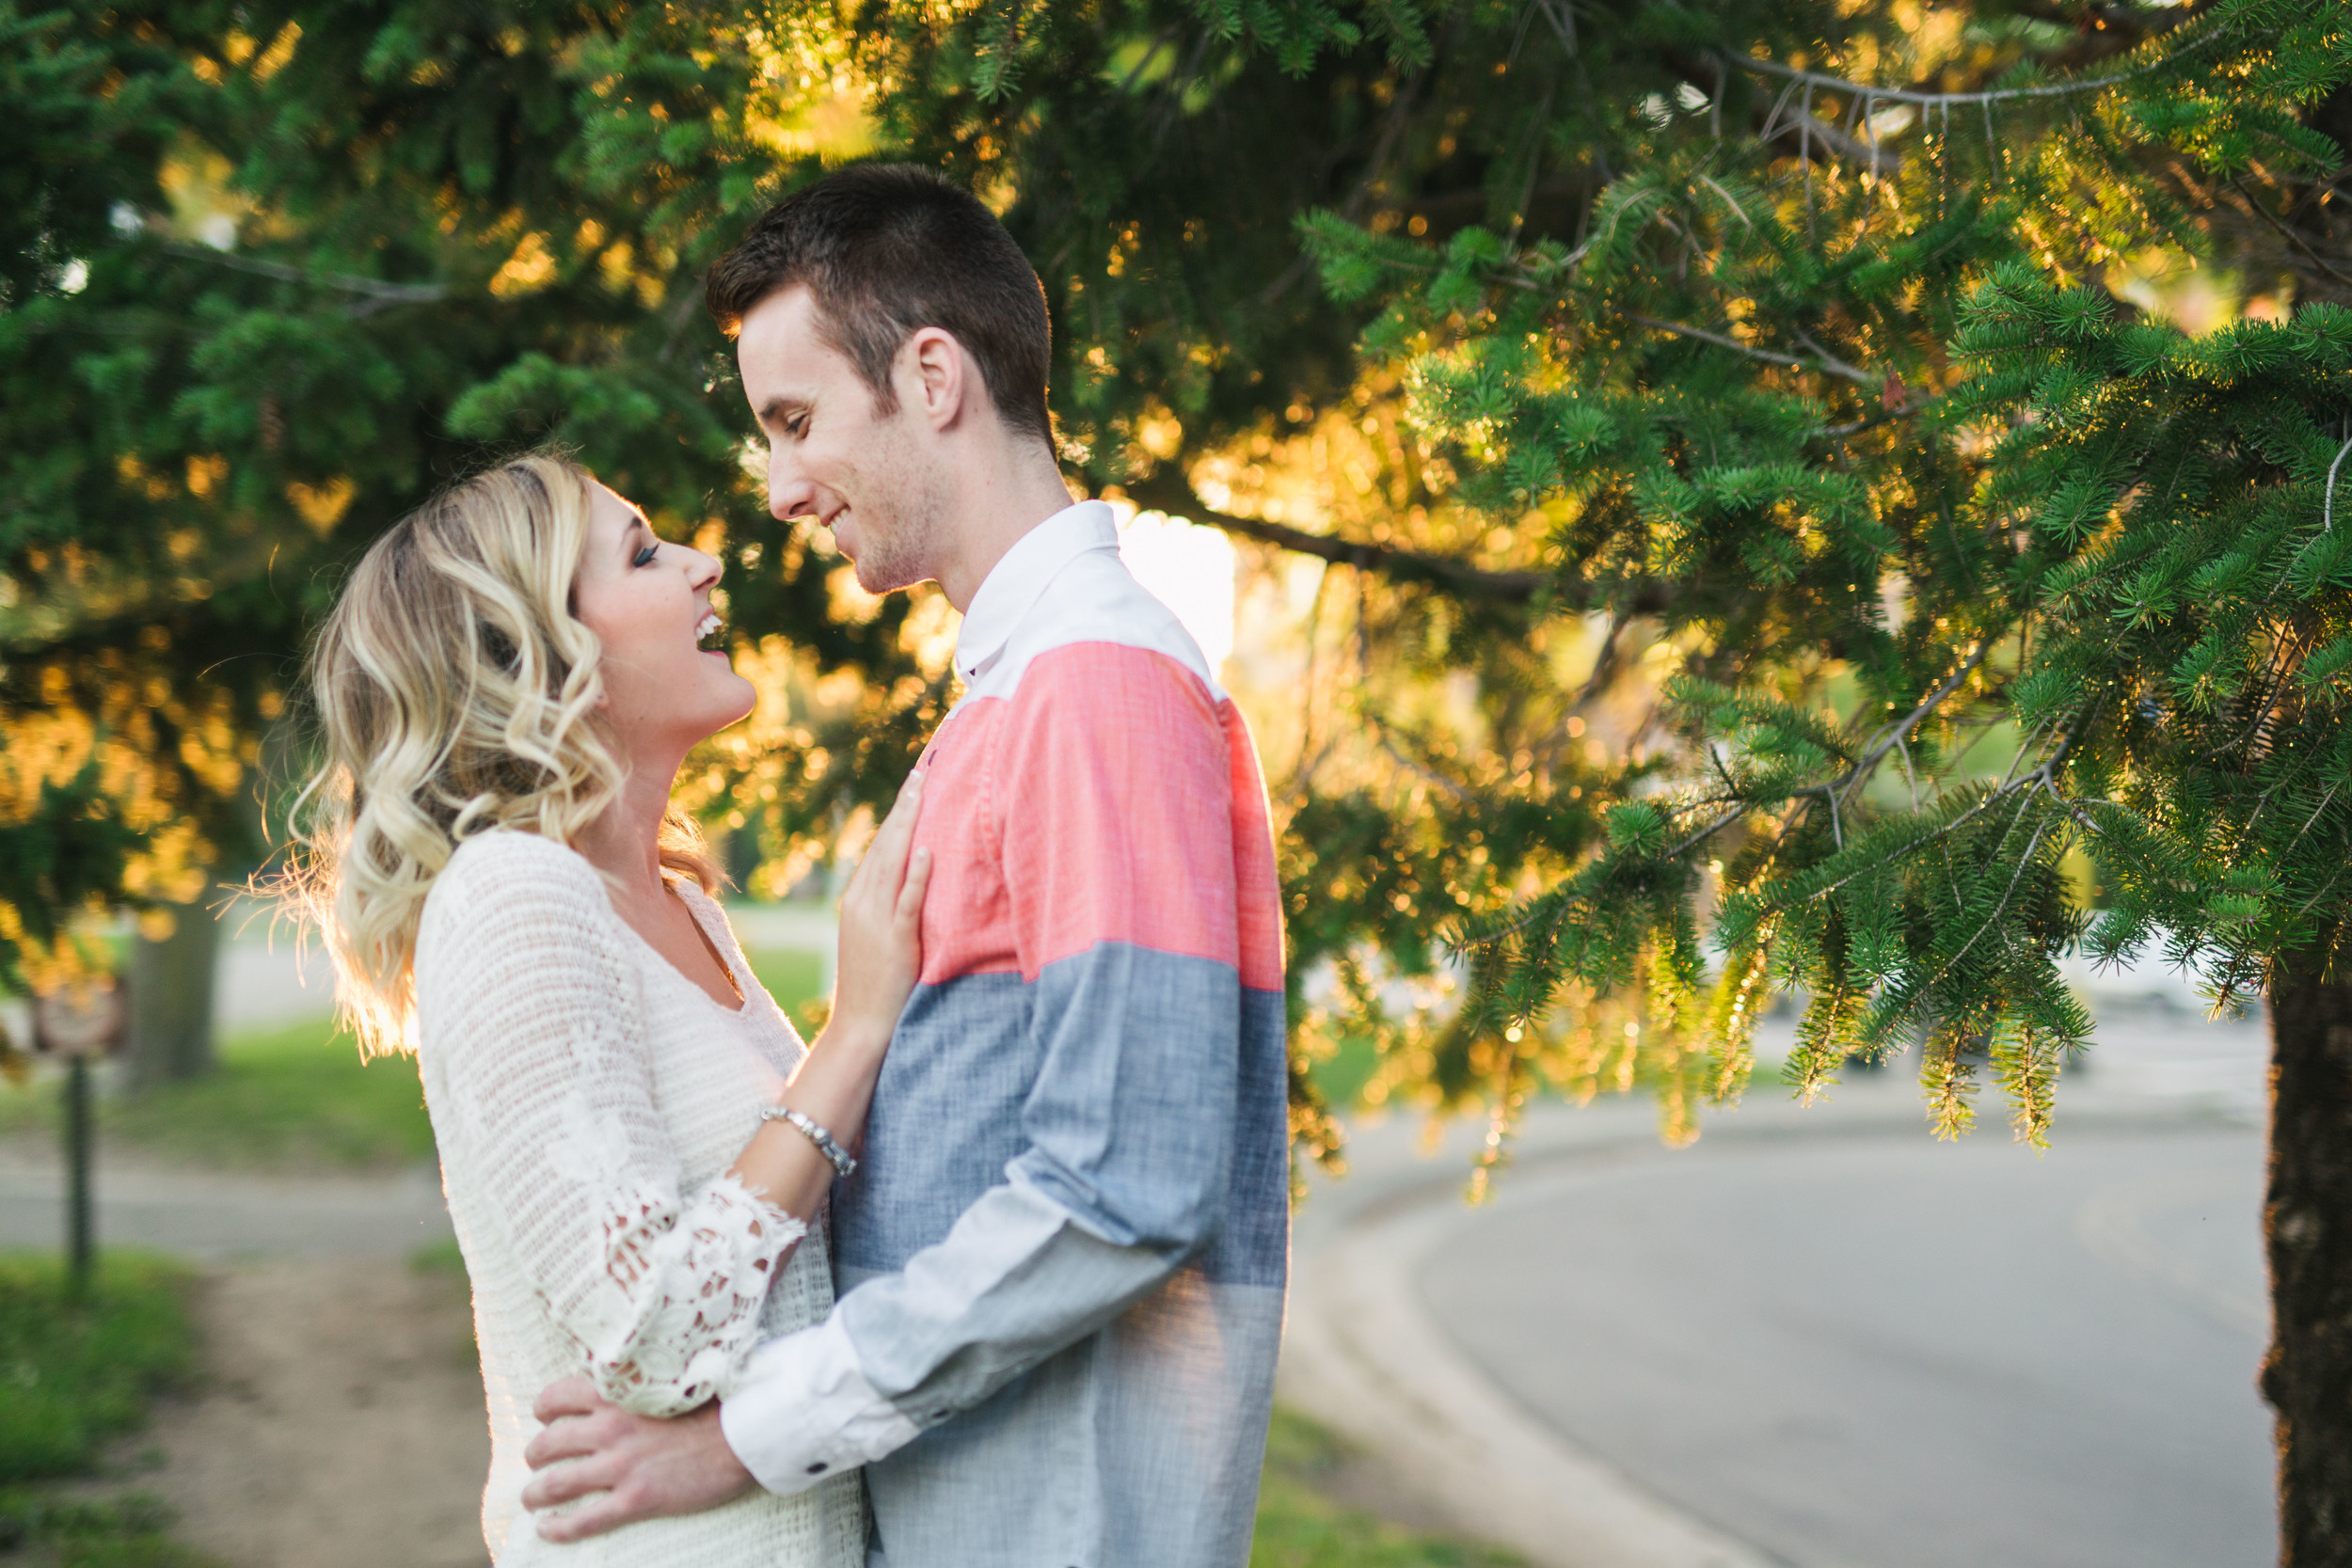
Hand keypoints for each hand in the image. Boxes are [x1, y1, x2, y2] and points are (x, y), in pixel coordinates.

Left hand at [521, 1376, 754, 1540]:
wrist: (742, 1435)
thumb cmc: (713, 1406)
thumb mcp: (667, 1382)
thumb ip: (635, 1385)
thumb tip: (618, 1386)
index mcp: (618, 1395)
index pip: (559, 1395)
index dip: (544, 1408)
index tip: (545, 1416)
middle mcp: (610, 1428)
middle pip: (549, 1443)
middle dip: (535, 1456)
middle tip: (536, 1463)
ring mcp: (620, 1467)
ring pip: (555, 1484)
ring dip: (535, 1494)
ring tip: (532, 1498)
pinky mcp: (634, 1500)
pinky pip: (582, 1520)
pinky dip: (557, 1528)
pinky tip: (547, 1529)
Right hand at [827, 770, 932, 1044]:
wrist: (861, 1027)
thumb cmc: (876, 987)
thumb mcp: (877, 939)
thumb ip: (890, 909)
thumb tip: (913, 882)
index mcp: (857, 900)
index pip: (879, 847)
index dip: (897, 816)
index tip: (912, 786)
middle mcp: (862, 903)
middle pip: (885, 844)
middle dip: (904, 807)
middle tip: (921, 773)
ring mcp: (876, 920)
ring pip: (893, 862)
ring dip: (910, 825)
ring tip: (925, 791)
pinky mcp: (894, 940)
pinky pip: (907, 901)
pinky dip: (917, 874)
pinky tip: (928, 849)